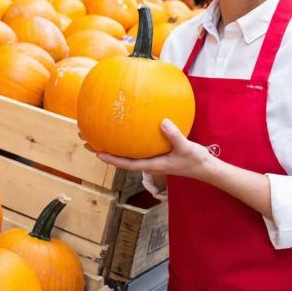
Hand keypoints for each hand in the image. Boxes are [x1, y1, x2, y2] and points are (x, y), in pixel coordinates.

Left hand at [86, 119, 214, 179]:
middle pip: (120, 159)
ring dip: (111, 145)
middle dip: (102, 150)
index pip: (127, 164)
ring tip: (96, 135)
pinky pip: (137, 148)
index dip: (112, 160)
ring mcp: (151, 159)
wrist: (205, 167)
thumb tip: (162, 122)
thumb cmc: (195, 160)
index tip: (97, 153)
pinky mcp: (156, 154)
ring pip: (127, 153)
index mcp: (152, 165)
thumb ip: (174, 136)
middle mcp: (148, 163)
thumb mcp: (186, 147)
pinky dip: (127, 140)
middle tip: (86, 141)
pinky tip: (123, 130)